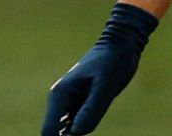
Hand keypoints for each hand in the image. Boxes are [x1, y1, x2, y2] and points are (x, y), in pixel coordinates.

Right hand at [40, 3, 156, 134]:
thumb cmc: (115, 61)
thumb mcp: (106, 86)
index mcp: (61, 95)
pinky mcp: (79, 101)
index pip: (49, 131)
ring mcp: (68, 100)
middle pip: (55, 132)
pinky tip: (97, 109)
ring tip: (96, 110)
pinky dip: (83, 124)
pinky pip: (75, 121)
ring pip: (66, 128)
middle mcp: (60, 99)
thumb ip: (91, 109)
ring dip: (76, 130)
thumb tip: (75, 133)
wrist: (121, 44)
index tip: (78, 133)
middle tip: (92, 120)